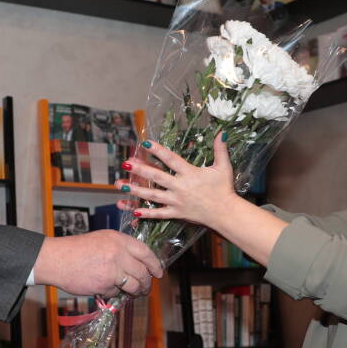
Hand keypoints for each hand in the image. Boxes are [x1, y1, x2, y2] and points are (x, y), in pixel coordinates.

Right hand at [32, 229, 162, 296]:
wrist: (56, 259)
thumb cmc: (76, 250)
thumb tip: (138, 264)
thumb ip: (120, 249)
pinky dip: (114, 293)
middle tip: (147, 288)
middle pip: (143, 272)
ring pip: (134, 285)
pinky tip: (107, 289)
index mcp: (119, 239)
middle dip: (147, 283)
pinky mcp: (105, 284)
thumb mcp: (102, 240)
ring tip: (135, 293)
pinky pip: (117, 292)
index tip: (158, 272)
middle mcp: (118, 252)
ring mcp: (113, 269)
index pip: (145, 252)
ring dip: (136, 291)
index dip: (155, 264)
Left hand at [116, 135, 236, 229]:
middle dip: (140, 170)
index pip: (171, 159)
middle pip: (157, 177)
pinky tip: (133, 211)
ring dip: (136, 190)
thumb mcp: (223, 167)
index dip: (158, 150)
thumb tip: (222, 133)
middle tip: (126, 163)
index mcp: (190, 173)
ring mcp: (177, 201)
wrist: (226, 213)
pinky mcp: (177, 213)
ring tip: (120, 185)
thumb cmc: (224, 189)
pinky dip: (147, 213)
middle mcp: (180, 187)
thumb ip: (220, 149)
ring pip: (153, 195)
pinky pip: (159, 214)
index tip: (145, 143)